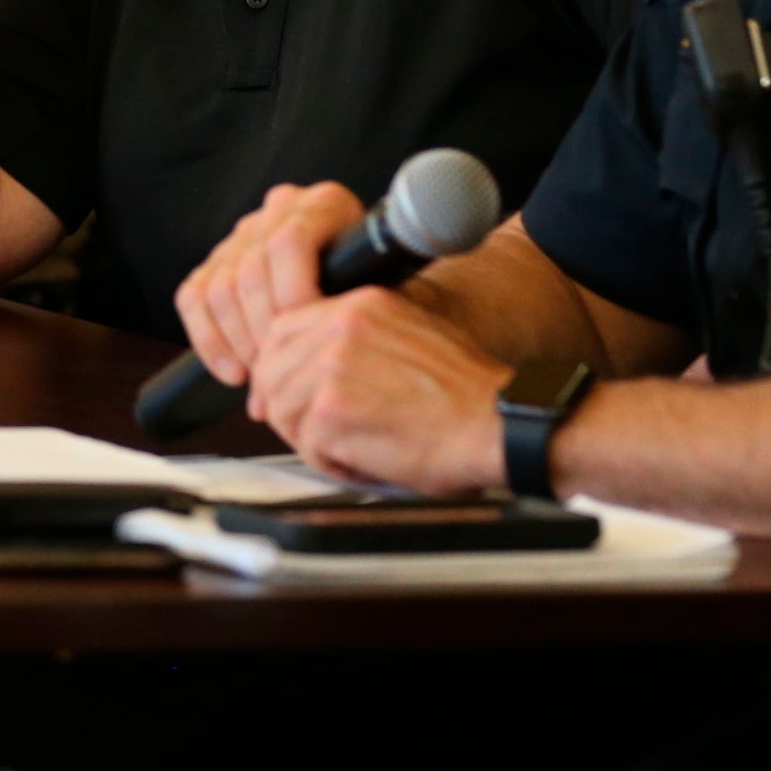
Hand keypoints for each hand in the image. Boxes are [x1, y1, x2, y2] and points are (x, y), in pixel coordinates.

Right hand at [173, 180, 366, 385]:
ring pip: (220, 287)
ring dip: (238, 341)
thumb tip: (328, 365)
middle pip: (251, 269)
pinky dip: (208, 340)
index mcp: (325, 204)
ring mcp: (244, 233)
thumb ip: (356, 321)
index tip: (310, 339)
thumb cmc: (386, 297)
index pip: (289, 243)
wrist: (372, 286)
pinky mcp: (217, 261)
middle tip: (284, 371)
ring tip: (264, 377)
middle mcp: (279, 209)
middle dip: (264, 330)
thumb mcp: (387, 296)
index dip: (294, 296)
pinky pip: (193, 297)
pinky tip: (233, 372)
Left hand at [246, 286, 512, 494]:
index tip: (293, 396)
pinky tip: (365, 464)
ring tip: (351, 451)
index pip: (282, 329)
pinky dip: (331, 464)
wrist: (499, 424)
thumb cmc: (467, 395)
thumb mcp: (410, 338)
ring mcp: (332, 367)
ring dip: (310, 440)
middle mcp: (340, 327)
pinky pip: (305, 445)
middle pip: (270, 369)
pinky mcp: (332, 412)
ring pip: (282, 408)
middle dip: (286, 407)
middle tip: (316, 433)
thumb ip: (353, 346)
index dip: (282, 370)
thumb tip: (302, 374)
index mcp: (359, 305)